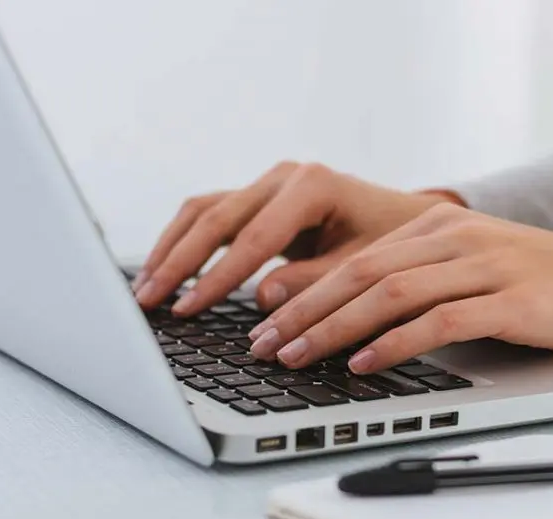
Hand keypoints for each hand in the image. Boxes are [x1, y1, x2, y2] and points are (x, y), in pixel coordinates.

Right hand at [132, 161, 463, 314]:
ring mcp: (269, 183)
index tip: (188, 309)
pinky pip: (212, 216)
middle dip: (178, 262)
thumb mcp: (365, 266)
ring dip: (171, 249)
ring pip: (204, 210)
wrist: (409, 220)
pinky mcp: (261, 199)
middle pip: (216, 216)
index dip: (217, 277)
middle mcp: (285, 176)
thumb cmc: (395, 244)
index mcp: (313, 185)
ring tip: (143, 290)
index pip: (254, 237)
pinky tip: (165, 272)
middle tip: (146, 302)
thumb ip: (316, 282)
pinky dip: (185, 242)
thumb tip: (263, 299)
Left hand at [247, 203, 552, 372]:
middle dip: (303, 311)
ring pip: (390, 292)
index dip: (304, 292)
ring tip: (295, 357)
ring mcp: (484, 265)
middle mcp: (455, 237)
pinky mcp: (511, 300)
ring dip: (334, 328)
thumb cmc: (545, 285)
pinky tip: (362, 363)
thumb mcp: (475, 268)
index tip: (266, 324)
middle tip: (263, 345)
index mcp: (440, 225)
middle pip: (360, 272)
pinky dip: (394, 343)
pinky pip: (439, 320)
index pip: (356, 259)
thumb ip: (421, 281)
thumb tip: (355, 319)